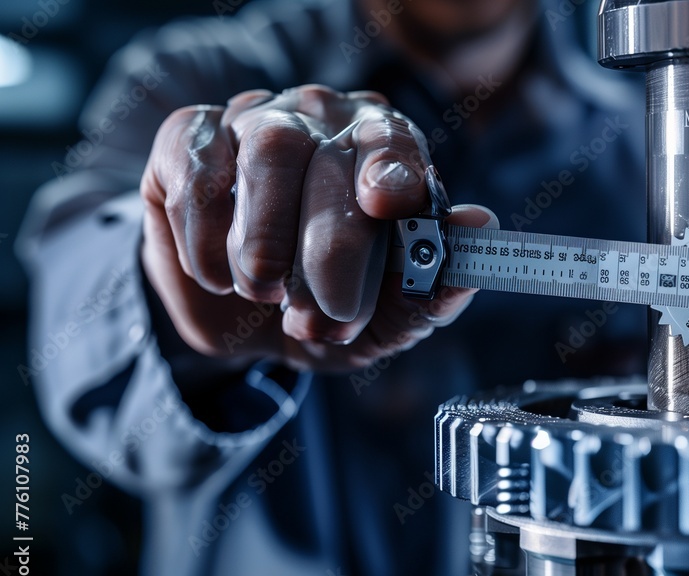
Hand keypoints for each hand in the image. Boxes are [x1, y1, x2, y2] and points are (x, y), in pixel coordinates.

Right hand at [140, 85, 490, 371]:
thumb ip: (434, 282)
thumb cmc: (332, 309)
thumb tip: (482, 224)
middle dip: (324, 247)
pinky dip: (205, 235)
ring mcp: (253, 120)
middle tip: (320, 316)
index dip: (391, 168)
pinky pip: (196, 169)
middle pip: (323, 155)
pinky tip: (216, 275)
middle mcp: (322, 119)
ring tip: (264, 292)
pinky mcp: (190, 139)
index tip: (385, 203)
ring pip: (264, 151)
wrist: (247, 326)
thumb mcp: (387, 317)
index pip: (392, 141)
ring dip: (264, 238)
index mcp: (383, 149)